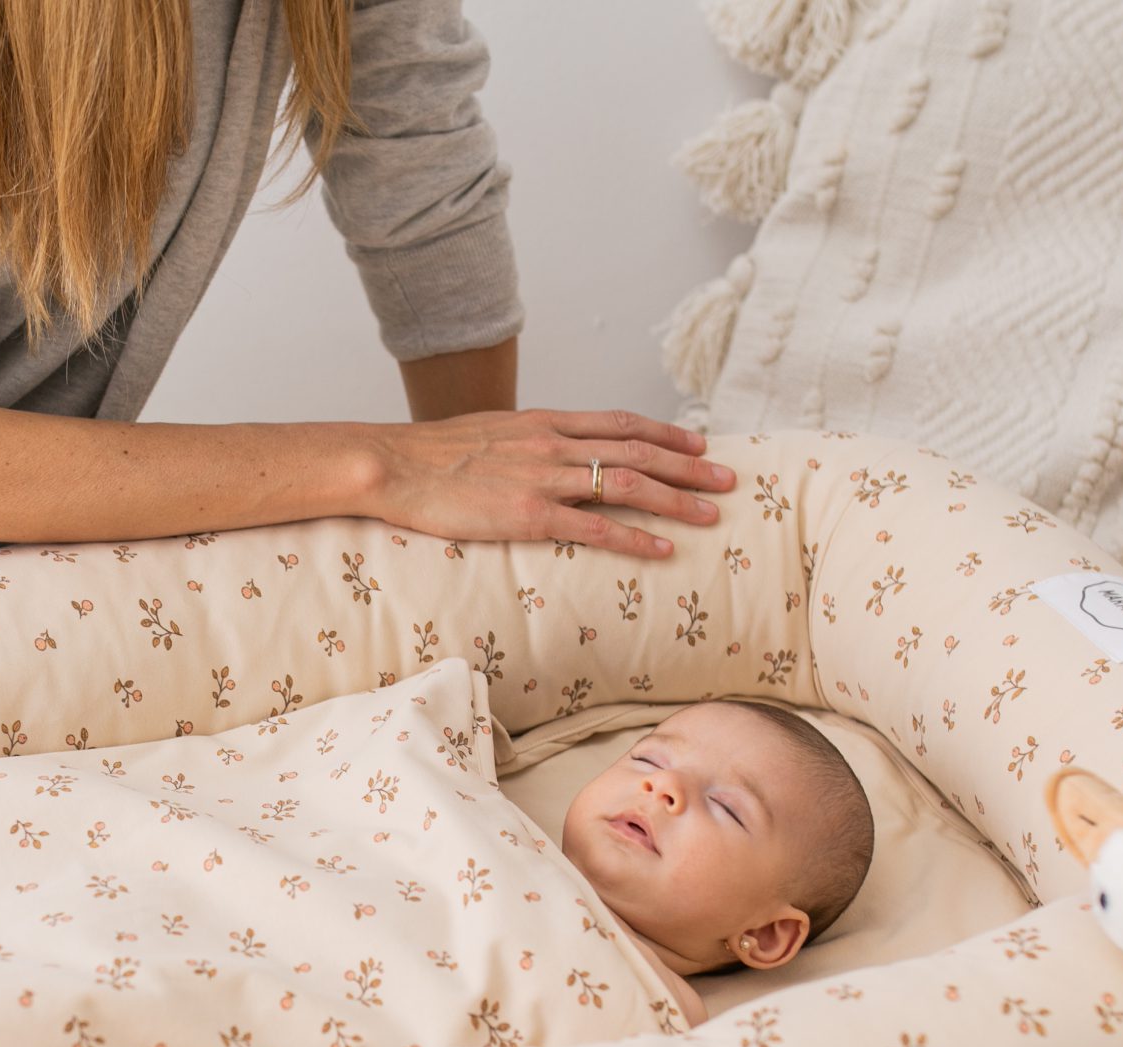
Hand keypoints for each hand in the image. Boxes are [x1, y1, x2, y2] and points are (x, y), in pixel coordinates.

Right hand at [362, 409, 736, 560]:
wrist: (393, 465)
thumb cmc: (431, 455)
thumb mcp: (488, 434)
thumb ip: (526, 443)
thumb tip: (546, 455)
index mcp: (544, 422)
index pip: (620, 422)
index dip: (665, 432)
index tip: (698, 443)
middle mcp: (553, 443)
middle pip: (638, 450)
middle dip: (689, 466)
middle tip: (728, 479)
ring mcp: (543, 478)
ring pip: (627, 484)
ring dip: (676, 500)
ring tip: (711, 514)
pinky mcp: (528, 514)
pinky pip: (594, 527)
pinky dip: (635, 537)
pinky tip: (662, 548)